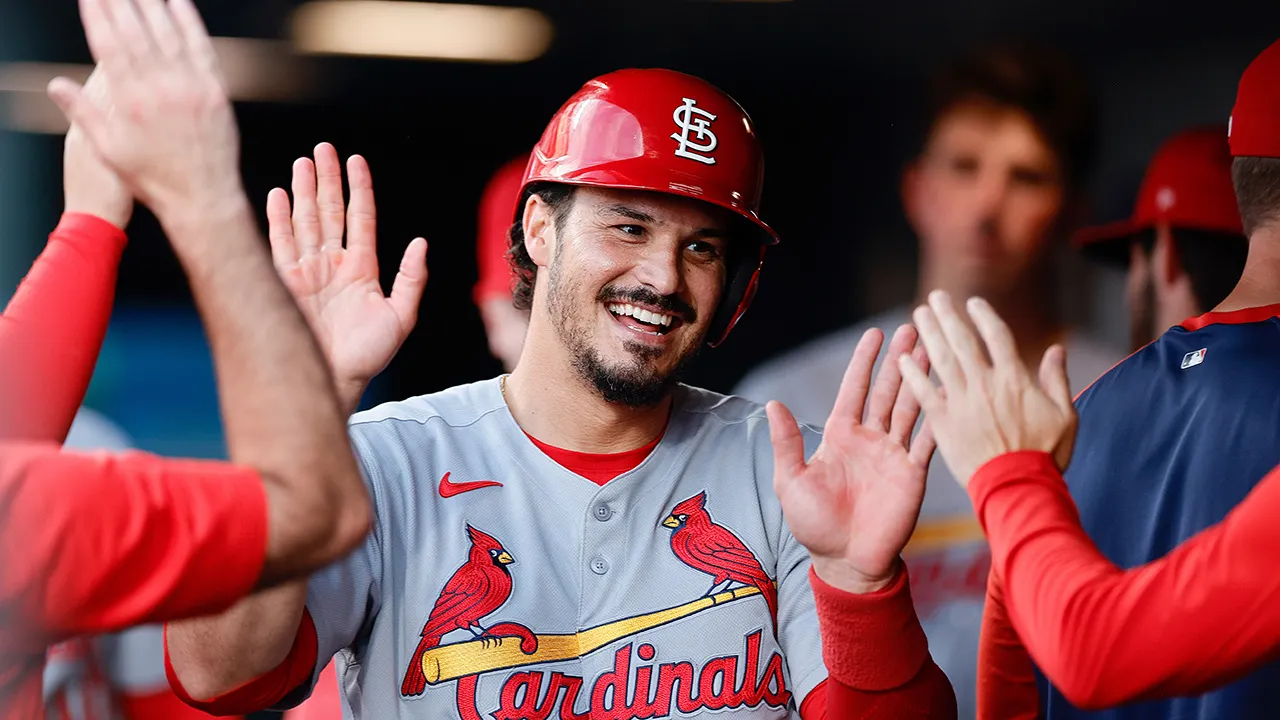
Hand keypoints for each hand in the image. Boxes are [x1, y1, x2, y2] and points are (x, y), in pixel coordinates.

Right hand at [47, 0, 243, 223]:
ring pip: (168, 34)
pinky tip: (178, 2)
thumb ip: (82, 113)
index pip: (108, 46)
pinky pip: (201, 48)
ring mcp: (191, 89)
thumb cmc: (154, 178)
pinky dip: (189, 22)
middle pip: (136, 33)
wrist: (203, 198)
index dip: (97, 18)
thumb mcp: (109, 150)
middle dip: (120, 3)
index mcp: (129, 101)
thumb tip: (56, 84)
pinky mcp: (216, 92)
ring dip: (152, 4)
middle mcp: (160, 90)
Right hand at [267, 143, 427, 413]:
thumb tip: (420, 243)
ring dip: (303, 191)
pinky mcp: (284, 283)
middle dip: (327, 179)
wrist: (336, 380)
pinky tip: (276, 194)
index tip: (356, 159)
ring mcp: (307, 272)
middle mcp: (332, 265)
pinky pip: (280, 245)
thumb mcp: (401, 316)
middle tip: (324, 148)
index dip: (359, 188)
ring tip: (303, 162)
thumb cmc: (369, 355)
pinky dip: (278, 219)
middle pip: (330, 211)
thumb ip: (411, 279)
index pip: (359, 218)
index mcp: (361, 268)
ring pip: (305, 221)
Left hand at [768, 325, 934, 593]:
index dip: (865, 361)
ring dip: (923, 379)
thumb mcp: (792, 481)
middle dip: (901, 359)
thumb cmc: (814, 525)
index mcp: (840, 435)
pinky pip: (928, 441)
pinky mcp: (913, 473)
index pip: (855, 389)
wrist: (846, 562)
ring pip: (911, 407)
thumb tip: (773, 403)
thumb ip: (787, 443)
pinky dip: (940, 418)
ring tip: (938, 350)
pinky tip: (951, 394)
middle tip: (915, 327)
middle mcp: (870, 438)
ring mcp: (894, 454)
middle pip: (888, 390)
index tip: (875, 333)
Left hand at [898, 290, 1077, 487]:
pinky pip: (924, 393)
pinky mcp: (944, 424)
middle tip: (934, 297)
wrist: (1019, 487)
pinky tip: (902, 359)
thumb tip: (1057, 350)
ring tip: (919, 315)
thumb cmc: (1046, 455)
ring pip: (941, 360)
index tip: (972, 302)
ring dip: (929, 334)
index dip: (984, 316)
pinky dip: (913, 375)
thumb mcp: (1065, 416)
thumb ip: (1057, 380)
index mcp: (1015, 379)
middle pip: (962, 341)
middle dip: (948, 316)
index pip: (997, 336)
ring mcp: (962, 403)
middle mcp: (985, 384)